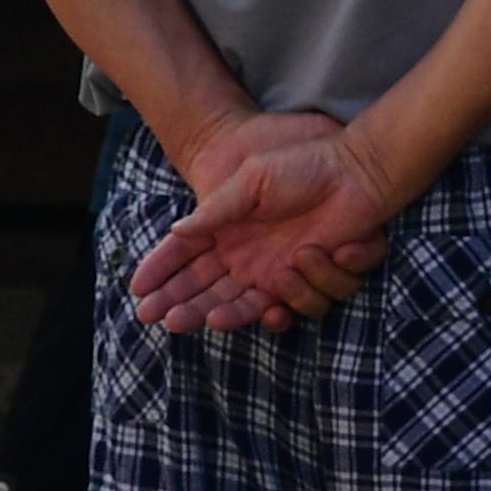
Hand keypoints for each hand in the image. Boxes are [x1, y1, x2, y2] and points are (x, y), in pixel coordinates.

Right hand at [130, 124, 392, 334]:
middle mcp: (245, 258)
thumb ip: (216, 210)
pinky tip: (294, 281)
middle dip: (185, 308)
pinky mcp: (309, 281)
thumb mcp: (250, 181)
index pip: (183, 258)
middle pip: (206, 293)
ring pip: (250, 307)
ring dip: (240, 308)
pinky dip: (300, 293)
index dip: (160, 276)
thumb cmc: (299, 169)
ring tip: (248, 293)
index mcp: (225, 233)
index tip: (138, 293)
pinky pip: (300, 304)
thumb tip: (177, 230)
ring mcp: (276, 273)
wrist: (352, 172)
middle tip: (166, 322)